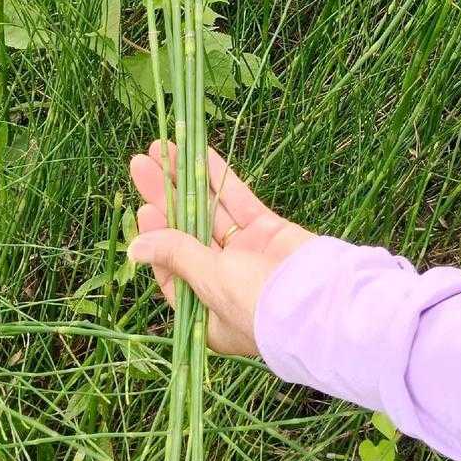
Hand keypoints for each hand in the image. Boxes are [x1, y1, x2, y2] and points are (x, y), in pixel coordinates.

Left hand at [127, 141, 311, 355]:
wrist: (325, 301)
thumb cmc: (260, 305)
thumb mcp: (211, 282)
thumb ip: (177, 256)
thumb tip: (136, 248)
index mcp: (207, 312)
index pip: (172, 270)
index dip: (156, 238)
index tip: (144, 208)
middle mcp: (225, 283)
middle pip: (186, 234)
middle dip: (165, 198)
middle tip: (141, 164)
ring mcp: (248, 254)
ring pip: (209, 212)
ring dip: (186, 180)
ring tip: (161, 148)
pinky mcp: (268, 231)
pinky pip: (237, 201)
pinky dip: (218, 177)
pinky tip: (197, 153)